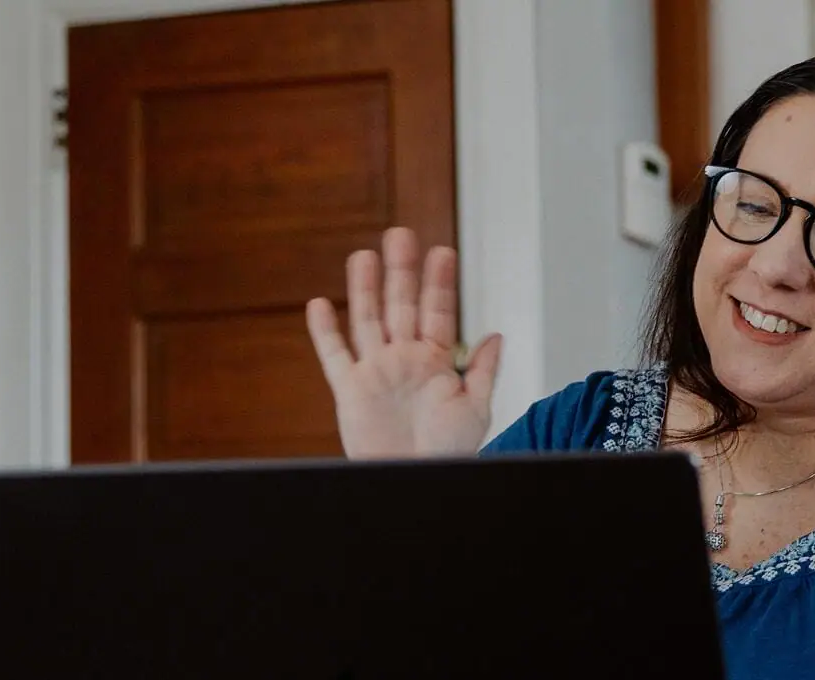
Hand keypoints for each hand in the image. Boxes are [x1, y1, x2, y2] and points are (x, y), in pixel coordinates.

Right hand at [306, 227, 502, 458]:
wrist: (420, 480)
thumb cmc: (450, 452)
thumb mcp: (477, 409)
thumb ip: (483, 371)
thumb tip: (495, 335)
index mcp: (437, 361)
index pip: (437, 312)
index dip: (439, 283)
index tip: (443, 252)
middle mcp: (404, 360)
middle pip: (400, 306)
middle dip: (401, 271)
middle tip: (401, 235)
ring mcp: (376, 372)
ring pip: (367, 321)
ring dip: (365, 289)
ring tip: (364, 255)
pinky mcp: (350, 391)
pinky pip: (334, 356)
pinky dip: (324, 332)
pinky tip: (320, 304)